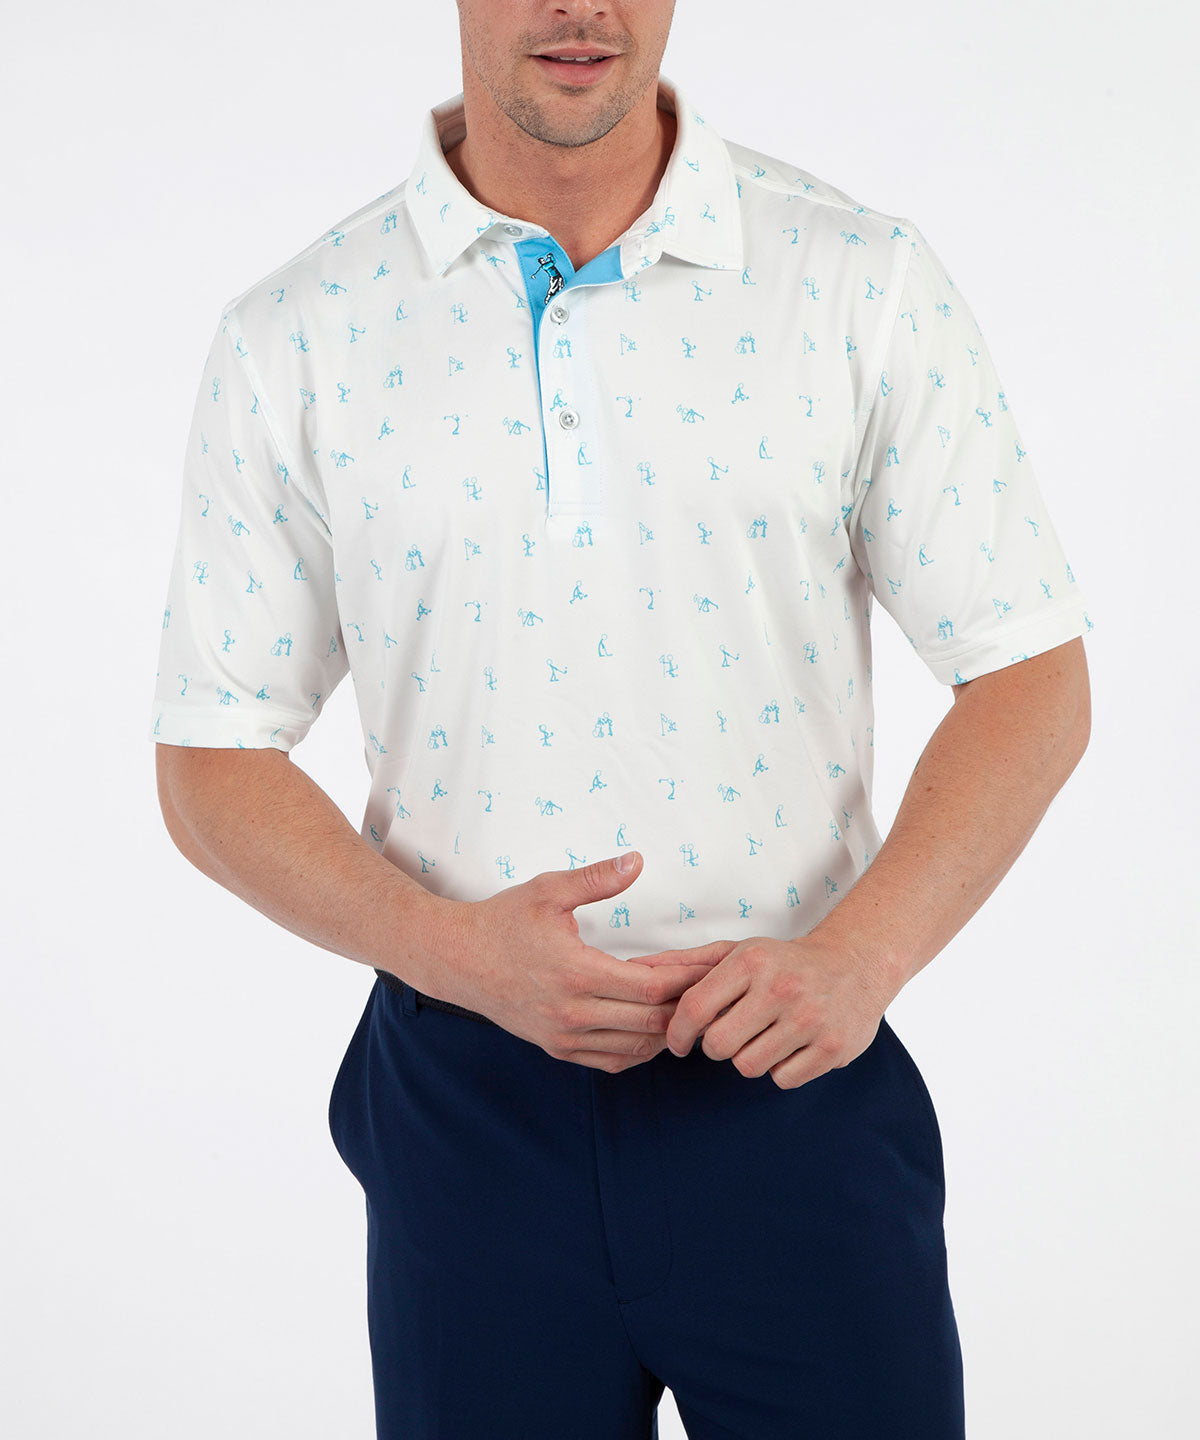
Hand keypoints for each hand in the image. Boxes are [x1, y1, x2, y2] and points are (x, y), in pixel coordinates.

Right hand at [419, 852, 736, 1071]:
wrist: (456, 960)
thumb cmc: (502, 921)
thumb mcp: (548, 890)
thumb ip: (596, 879)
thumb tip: (637, 861)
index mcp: (576, 973)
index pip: (654, 985)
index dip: (692, 974)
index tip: (717, 960)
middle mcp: (574, 1014)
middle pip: (654, 1021)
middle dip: (692, 1002)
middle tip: (718, 983)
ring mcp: (565, 1037)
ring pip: (638, 1048)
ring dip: (670, 1029)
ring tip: (696, 1004)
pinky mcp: (558, 1048)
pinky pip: (614, 1061)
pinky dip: (642, 1048)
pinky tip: (658, 1027)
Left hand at [630, 934, 900, 1088]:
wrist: (855, 964)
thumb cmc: (783, 962)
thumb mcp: (738, 952)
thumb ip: (687, 965)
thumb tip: (636, 970)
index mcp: (751, 961)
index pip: (695, 1008)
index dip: (677, 1032)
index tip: (677, 1042)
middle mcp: (781, 988)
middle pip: (718, 1045)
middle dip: (715, 1046)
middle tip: (729, 1034)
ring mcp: (810, 1019)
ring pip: (748, 1066)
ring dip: (748, 1058)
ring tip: (762, 1037)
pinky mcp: (832, 1048)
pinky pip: (782, 1079)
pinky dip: (780, 1069)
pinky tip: (790, 1046)